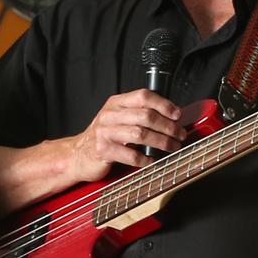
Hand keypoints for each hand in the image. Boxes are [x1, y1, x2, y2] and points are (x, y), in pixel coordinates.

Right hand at [69, 89, 186, 180]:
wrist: (77, 154)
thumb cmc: (104, 136)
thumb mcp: (118, 118)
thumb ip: (138, 114)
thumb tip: (171, 117)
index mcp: (116, 103)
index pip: (143, 96)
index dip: (163, 104)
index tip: (177, 115)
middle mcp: (110, 115)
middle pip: (146, 116)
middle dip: (168, 126)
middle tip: (180, 134)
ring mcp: (105, 132)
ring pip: (140, 134)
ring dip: (161, 141)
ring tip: (172, 147)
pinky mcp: (103, 150)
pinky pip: (130, 155)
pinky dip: (145, 159)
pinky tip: (152, 161)